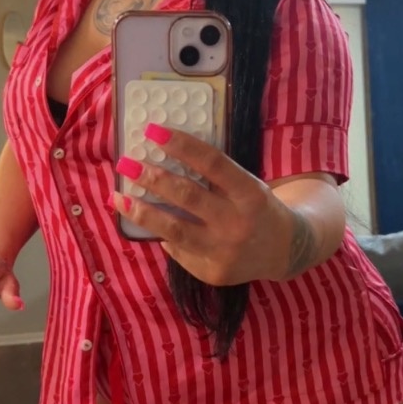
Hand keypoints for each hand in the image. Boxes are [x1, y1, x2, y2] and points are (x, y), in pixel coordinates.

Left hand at [114, 124, 295, 285]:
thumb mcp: (247, 185)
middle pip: (188, 197)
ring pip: (174, 230)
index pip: (212, 163)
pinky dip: (162, 235)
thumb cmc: (257, 207)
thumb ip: (214, 177)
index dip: (182, 145)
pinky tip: (149, 223)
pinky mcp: (214, 273)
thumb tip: (163, 160)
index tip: (152, 131)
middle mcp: (237, 223)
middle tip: (126, 163)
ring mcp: (225, 251)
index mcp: (249, 193)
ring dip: (142, 212)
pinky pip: (179, 251)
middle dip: (152, 178)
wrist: (284, 250)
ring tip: (118, 197)